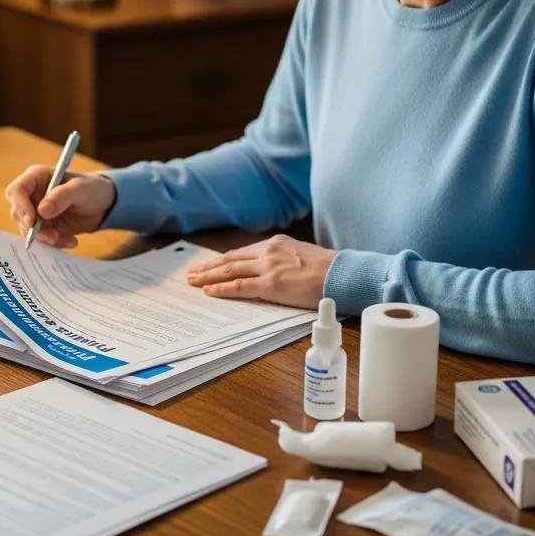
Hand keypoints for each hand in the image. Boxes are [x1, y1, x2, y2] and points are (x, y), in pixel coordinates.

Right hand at [5, 166, 115, 248]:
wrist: (103, 204)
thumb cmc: (91, 188)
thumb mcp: (81, 189)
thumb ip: (62, 196)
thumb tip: (41, 211)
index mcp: (36, 178)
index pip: (16, 190)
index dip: (20, 206)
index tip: (32, 221)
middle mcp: (31, 195)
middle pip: (18, 213)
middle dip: (33, 228)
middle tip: (53, 237)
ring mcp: (36, 212)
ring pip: (28, 230)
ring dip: (46, 238)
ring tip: (69, 240)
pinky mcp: (43, 227)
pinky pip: (41, 239)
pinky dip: (55, 243)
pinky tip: (71, 240)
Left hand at [186, 234, 336, 307]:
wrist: (343, 274)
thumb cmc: (327, 269)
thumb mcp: (300, 255)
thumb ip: (281, 260)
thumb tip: (269, 271)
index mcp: (275, 244)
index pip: (241, 253)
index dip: (222, 260)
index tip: (209, 265)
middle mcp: (268, 252)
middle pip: (230, 260)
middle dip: (209, 267)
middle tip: (191, 273)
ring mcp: (268, 267)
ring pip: (230, 271)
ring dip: (209, 277)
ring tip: (193, 281)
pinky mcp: (271, 284)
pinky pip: (239, 287)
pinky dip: (222, 289)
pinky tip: (209, 291)